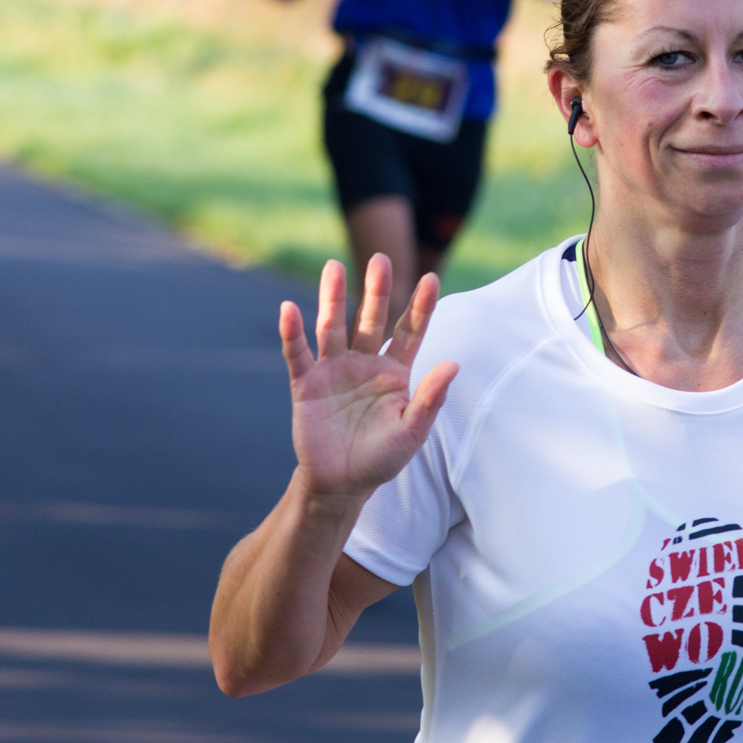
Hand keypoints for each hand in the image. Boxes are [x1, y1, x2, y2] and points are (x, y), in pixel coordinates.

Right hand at [280, 255, 456, 504]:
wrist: (340, 485)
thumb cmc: (380, 459)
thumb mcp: (411, 433)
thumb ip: (430, 399)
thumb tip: (453, 364)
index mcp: (394, 373)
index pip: (410, 332)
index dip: (421, 306)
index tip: (431, 278)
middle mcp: (364, 364)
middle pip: (371, 319)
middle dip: (375, 290)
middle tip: (380, 257)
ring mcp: (333, 371)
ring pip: (332, 327)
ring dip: (332, 298)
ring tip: (333, 267)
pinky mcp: (305, 385)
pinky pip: (298, 354)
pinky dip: (292, 333)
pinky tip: (289, 309)